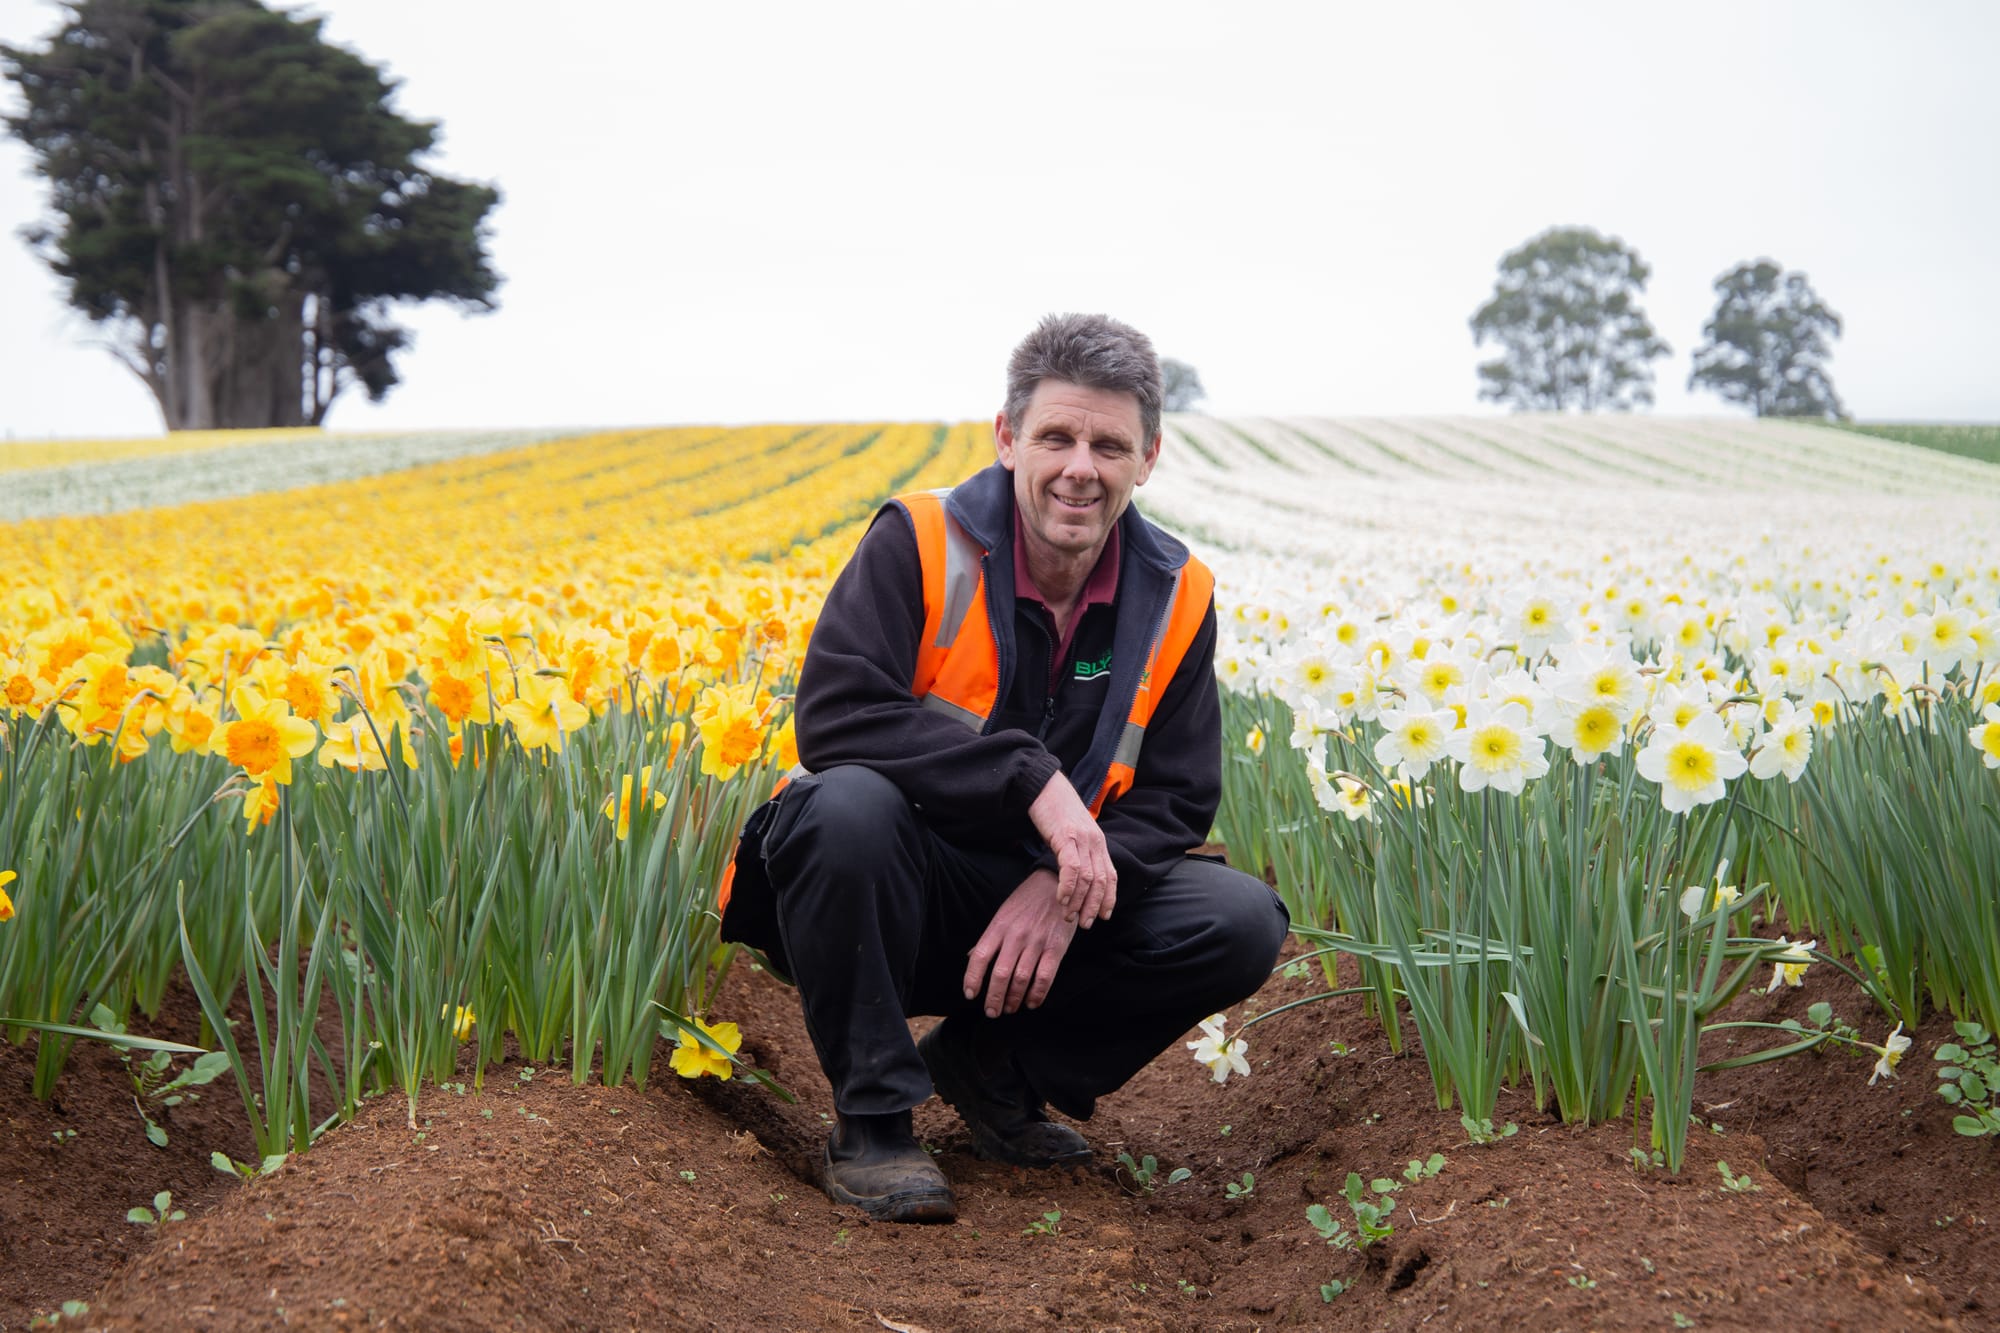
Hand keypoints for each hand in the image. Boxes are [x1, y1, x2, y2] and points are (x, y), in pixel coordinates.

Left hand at [963, 869, 1076, 1016]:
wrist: (1056, 884)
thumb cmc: (1026, 901)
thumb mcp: (1003, 914)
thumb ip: (989, 938)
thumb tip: (971, 958)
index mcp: (999, 926)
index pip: (980, 957)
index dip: (972, 978)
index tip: (970, 995)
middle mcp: (1016, 936)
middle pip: (1000, 974)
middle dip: (993, 998)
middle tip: (991, 1012)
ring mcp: (1036, 942)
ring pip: (1021, 979)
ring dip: (1013, 999)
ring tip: (1009, 1009)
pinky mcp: (1056, 948)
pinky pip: (1044, 977)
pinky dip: (1037, 994)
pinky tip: (1031, 1003)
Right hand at [1026, 772, 1116, 927]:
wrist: (1044, 786)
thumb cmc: (1055, 811)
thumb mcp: (1073, 833)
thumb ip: (1079, 852)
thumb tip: (1079, 875)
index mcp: (1098, 842)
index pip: (1111, 875)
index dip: (1109, 898)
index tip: (1104, 916)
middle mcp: (1095, 841)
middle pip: (1101, 881)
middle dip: (1094, 906)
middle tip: (1085, 924)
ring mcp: (1082, 839)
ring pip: (1088, 878)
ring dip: (1079, 901)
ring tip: (1069, 916)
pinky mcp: (1066, 836)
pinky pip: (1071, 868)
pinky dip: (1068, 887)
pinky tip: (1061, 898)